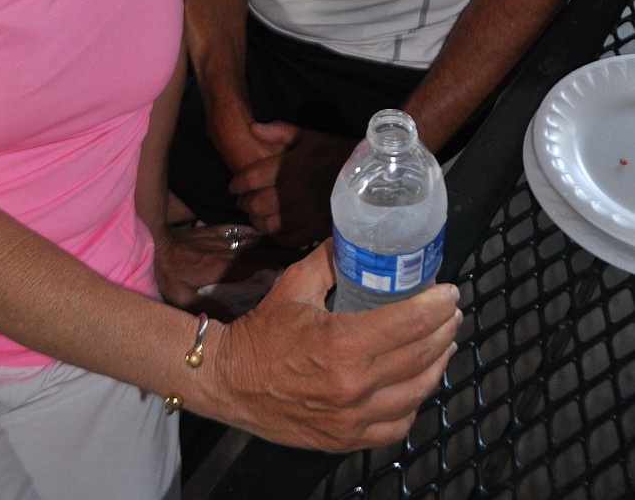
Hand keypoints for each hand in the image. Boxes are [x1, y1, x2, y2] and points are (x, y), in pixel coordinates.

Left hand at [154, 223, 293, 312]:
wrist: (152, 244)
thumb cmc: (166, 275)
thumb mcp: (182, 299)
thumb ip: (208, 311)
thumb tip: (234, 325)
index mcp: (221, 267)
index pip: (256, 263)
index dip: (277, 264)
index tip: (297, 266)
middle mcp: (225, 250)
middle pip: (260, 250)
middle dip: (283, 253)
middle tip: (306, 257)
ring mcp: (221, 237)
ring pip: (254, 239)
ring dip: (273, 243)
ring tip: (294, 247)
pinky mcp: (215, 230)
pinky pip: (242, 231)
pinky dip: (258, 234)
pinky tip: (268, 236)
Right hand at [210, 242, 460, 451]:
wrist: (229, 381)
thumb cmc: (260, 333)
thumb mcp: (294, 286)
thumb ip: (329, 261)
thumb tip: (355, 242)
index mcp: (342, 344)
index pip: (408, 324)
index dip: (437, 306)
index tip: (450, 293)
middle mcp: (353, 386)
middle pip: (420, 357)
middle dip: (444, 331)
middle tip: (451, 313)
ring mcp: (352, 418)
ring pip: (416, 393)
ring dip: (436, 365)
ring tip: (444, 344)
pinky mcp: (346, 438)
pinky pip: (396, 425)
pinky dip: (413, 403)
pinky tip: (417, 383)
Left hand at [229, 123, 353, 246]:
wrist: (368, 178)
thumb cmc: (337, 155)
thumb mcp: (309, 137)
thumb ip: (280, 132)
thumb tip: (253, 128)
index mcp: (287, 167)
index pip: (249, 178)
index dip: (236, 184)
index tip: (233, 186)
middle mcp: (290, 192)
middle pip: (254, 204)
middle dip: (245, 203)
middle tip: (245, 201)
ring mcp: (301, 214)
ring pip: (266, 224)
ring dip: (257, 220)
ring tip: (258, 215)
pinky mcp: (313, 230)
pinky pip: (285, 238)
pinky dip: (275, 235)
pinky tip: (275, 228)